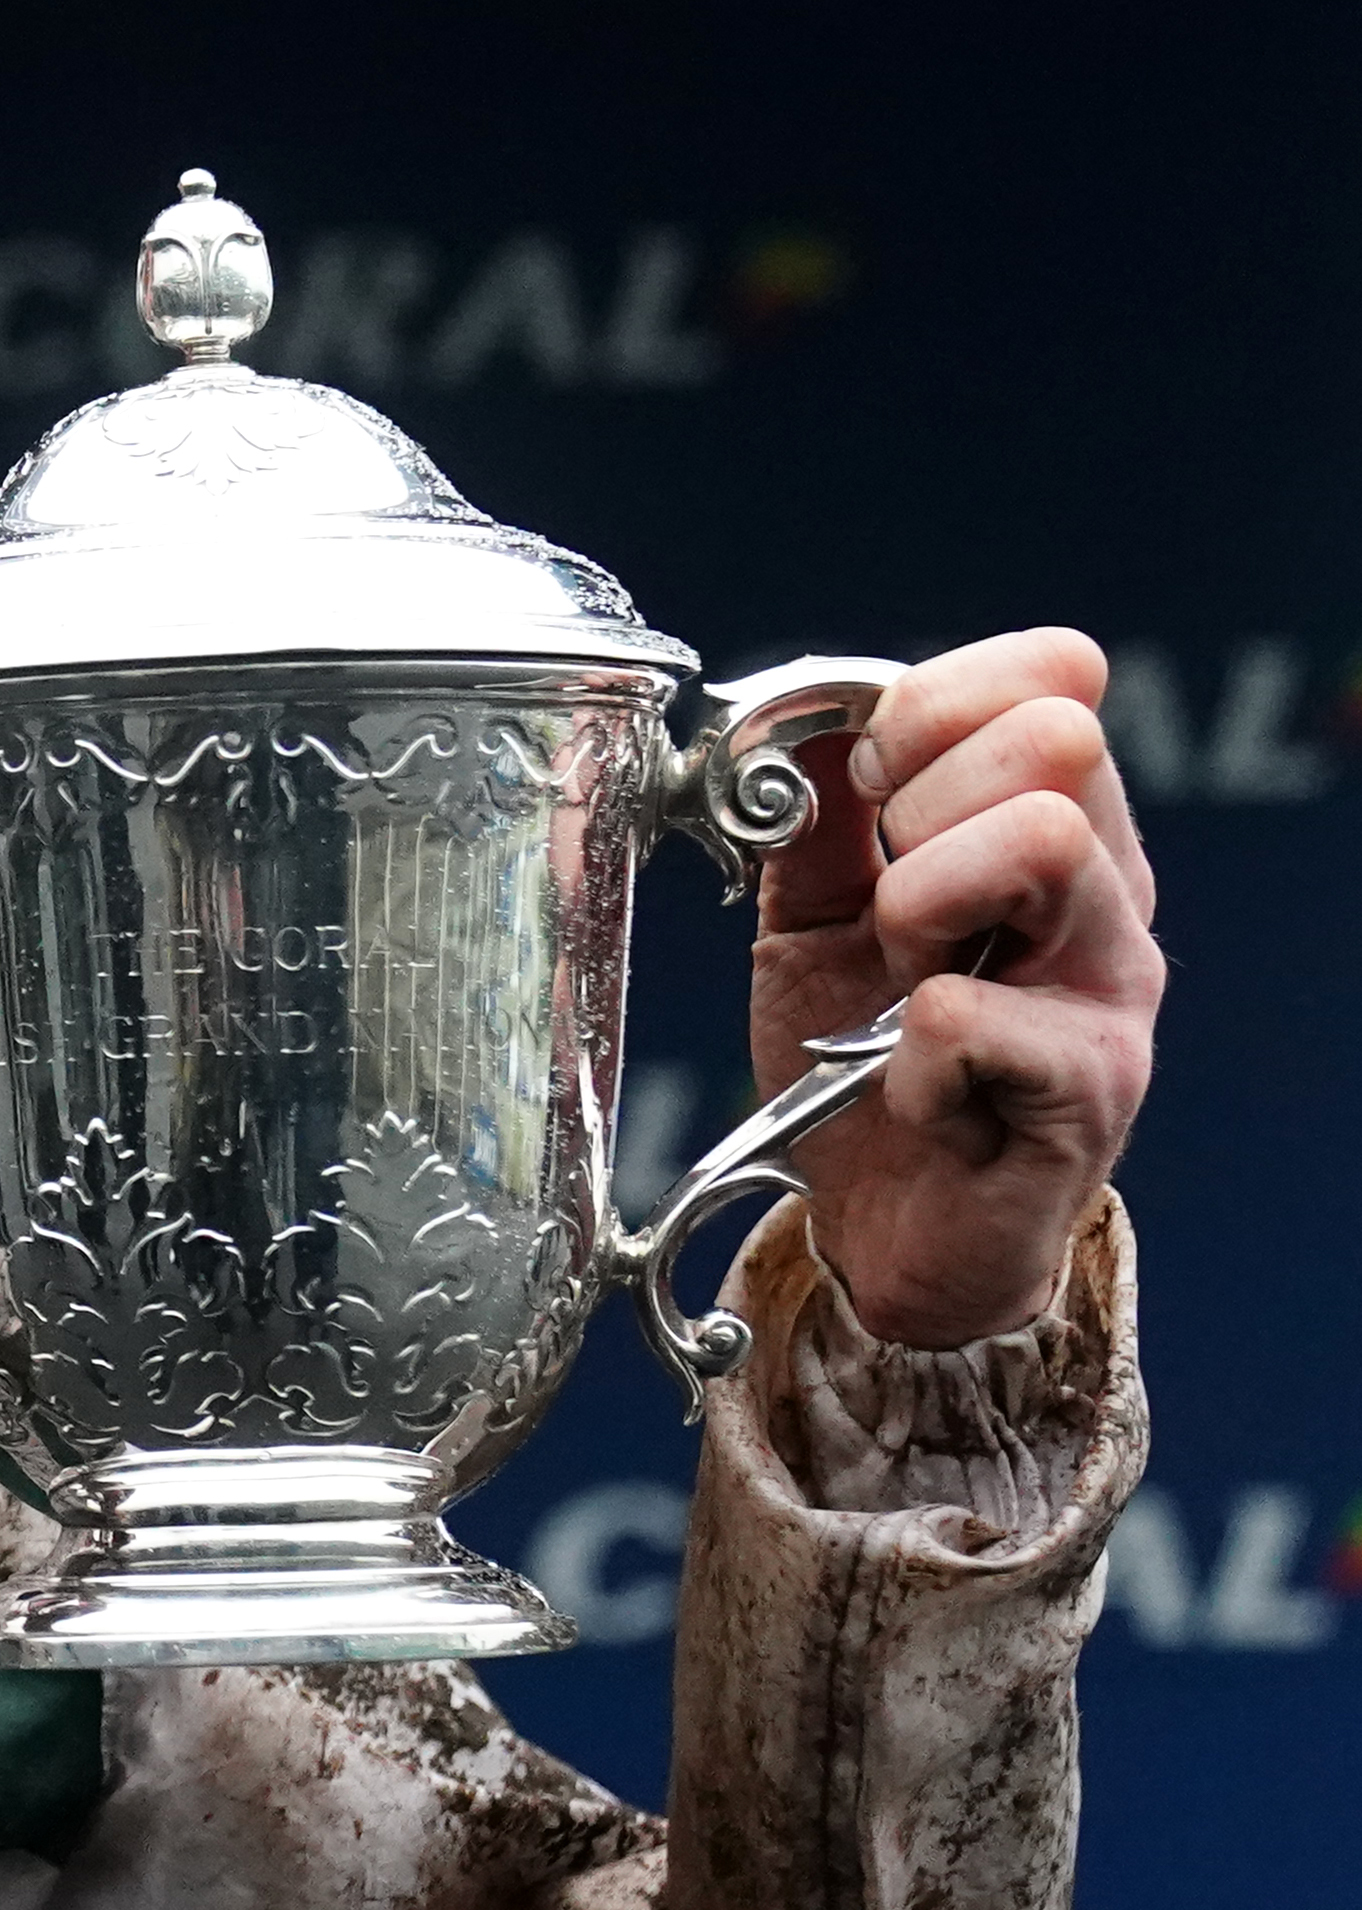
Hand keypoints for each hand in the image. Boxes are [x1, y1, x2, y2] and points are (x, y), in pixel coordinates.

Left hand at [752, 629, 1160, 1346]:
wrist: (890, 1234)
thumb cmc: (862, 1067)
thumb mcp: (812, 919)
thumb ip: (813, 819)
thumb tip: (797, 718)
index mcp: (1053, 826)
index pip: (1056, 676)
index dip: (933, 703)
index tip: (866, 789)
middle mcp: (1108, 892)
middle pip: (1055, 738)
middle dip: (922, 806)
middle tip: (889, 908)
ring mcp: (1112, 987)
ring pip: (1041, 840)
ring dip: (920, 908)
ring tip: (903, 983)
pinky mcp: (1090, 1089)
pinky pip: (967, 1012)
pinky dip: (903, 1058)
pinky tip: (911, 1090)